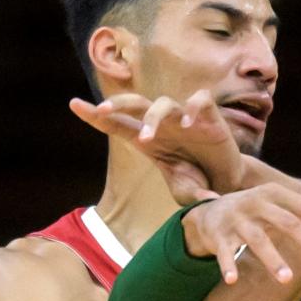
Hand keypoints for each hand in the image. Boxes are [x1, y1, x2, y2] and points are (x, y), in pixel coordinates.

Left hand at [70, 89, 243, 201]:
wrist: (227, 179)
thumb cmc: (199, 182)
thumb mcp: (187, 191)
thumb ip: (190, 195)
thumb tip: (195, 200)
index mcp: (148, 140)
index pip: (117, 124)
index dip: (96, 115)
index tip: (74, 104)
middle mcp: (163, 124)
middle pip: (135, 103)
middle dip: (118, 105)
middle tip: (102, 110)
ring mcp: (184, 117)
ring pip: (163, 102)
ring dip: (152, 117)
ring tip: (147, 138)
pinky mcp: (209, 115)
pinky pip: (199, 100)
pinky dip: (192, 108)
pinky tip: (187, 124)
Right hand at [183, 183, 300, 282]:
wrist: (209, 212)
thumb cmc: (254, 213)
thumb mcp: (275, 206)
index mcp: (274, 193)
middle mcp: (255, 203)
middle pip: (286, 222)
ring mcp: (236, 219)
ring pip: (258, 239)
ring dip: (273, 259)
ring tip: (287, 280)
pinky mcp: (218, 235)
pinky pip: (224, 253)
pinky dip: (228, 266)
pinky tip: (233, 281)